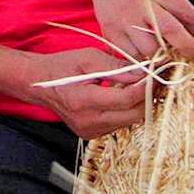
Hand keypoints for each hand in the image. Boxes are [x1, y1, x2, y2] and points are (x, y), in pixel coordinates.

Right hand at [26, 47, 149, 139]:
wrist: (38, 84)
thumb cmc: (61, 67)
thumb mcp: (88, 58)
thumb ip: (116, 67)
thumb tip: (143, 73)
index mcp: (84, 101)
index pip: (126, 100)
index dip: (145, 87)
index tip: (155, 75)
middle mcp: (88, 122)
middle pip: (133, 115)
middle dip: (147, 97)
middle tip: (154, 80)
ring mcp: (90, 131)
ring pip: (129, 121)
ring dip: (138, 104)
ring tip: (139, 86)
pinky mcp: (91, 135)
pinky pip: (119, 124)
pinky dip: (126, 110)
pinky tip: (124, 95)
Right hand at [86, 0, 193, 61]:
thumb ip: (177, 6)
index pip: (187, 15)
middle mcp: (139, 3)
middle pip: (170, 33)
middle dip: (189, 50)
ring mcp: (122, 19)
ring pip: (149, 50)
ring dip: (165, 58)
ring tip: (174, 59)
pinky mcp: (110, 31)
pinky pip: (130, 55)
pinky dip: (143, 59)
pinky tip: (151, 57)